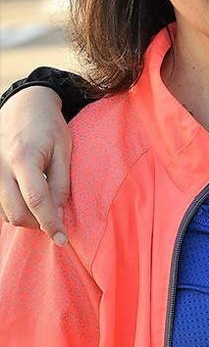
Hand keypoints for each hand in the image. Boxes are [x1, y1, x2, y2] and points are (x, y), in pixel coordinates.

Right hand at [0, 86, 70, 244]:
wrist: (24, 106)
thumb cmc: (49, 127)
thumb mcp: (64, 151)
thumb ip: (61, 184)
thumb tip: (58, 214)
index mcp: (23, 158)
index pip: (37, 201)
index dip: (50, 224)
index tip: (62, 240)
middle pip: (16, 212)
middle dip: (38, 224)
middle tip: (55, 221)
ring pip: (4, 212)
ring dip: (26, 218)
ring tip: (43, 207)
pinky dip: (13, 209)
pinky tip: (27, 201)